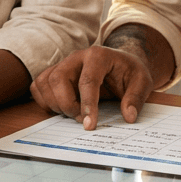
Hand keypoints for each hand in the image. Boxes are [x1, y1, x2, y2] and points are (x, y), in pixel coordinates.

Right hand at [30, 45, 154, 129]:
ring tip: (73, 113)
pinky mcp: (54, 73)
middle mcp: (76, 57)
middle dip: (67, 104)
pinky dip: (45, 101)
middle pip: (58, 79)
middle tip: (81, 120)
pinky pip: (38, 86)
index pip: (87, 80)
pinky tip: (61, 108)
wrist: (120, 63)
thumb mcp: (142, 81)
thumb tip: (128, 116)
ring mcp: (63, 64)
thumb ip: (136, 97)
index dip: (87, 105)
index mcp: (98, 55)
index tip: (89, 125)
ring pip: (45, 82)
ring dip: (55, 104)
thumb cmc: (129, 72)